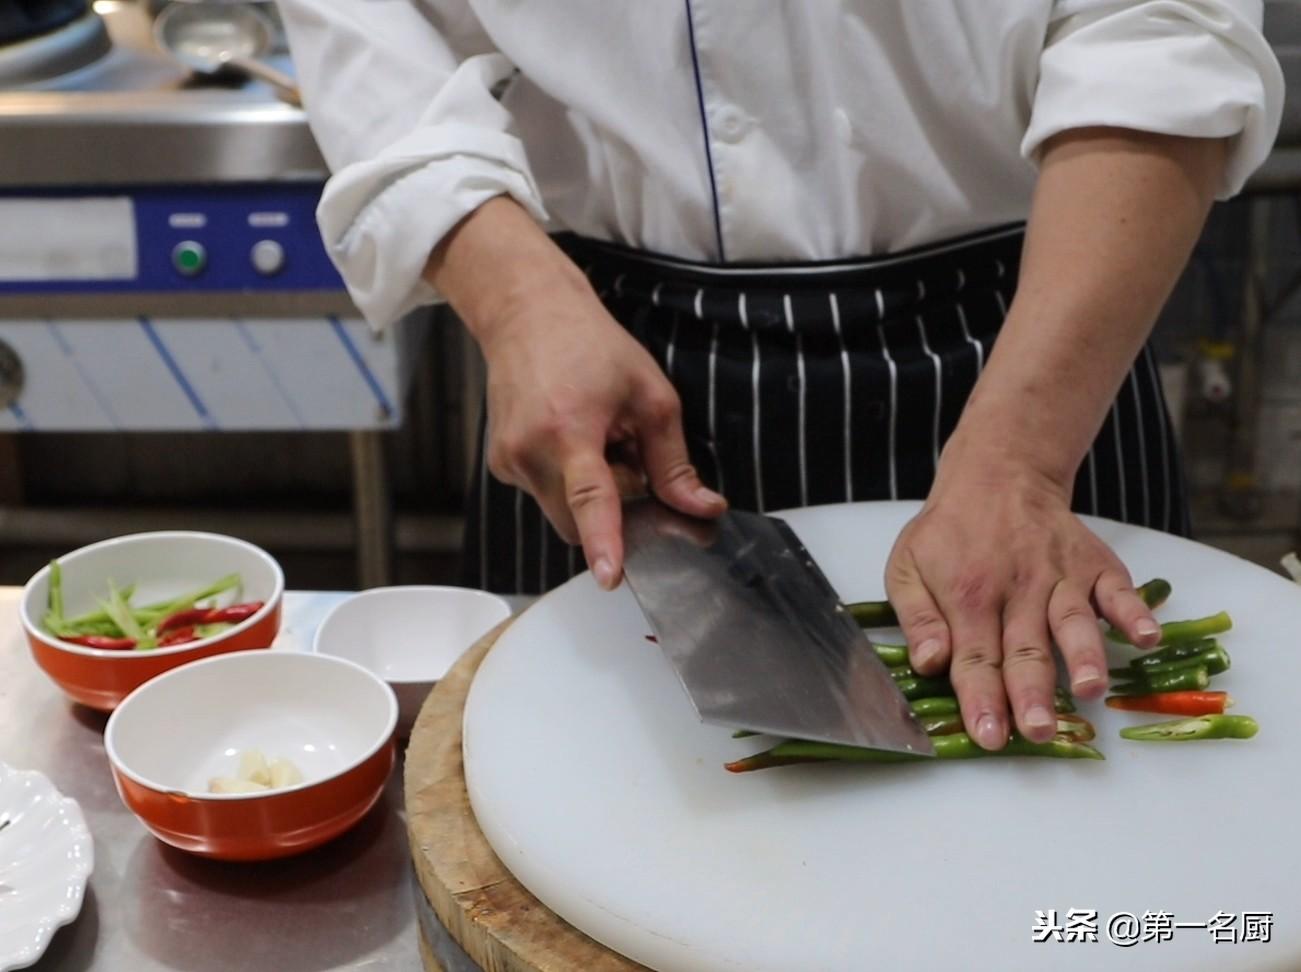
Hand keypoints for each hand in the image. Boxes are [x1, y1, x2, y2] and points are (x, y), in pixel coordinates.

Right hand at [479, 273, 724, 586]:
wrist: (527, 313)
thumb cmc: (590, 346)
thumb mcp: (651, 396)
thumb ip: (675, 462)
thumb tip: (701, 508)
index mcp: (571, 429)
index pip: (591, 499)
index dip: (604, 541)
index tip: (610, 575)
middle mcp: (530, 450)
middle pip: (579, 523)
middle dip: (612, 506)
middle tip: (625, 454)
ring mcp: (509, 461)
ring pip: (562, 512)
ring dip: (589, 491)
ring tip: (596, 438)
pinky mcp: (500, 464)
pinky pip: (544, 494)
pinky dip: (567, 480)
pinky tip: (572, 437)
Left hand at [884, 458, 1160, 749]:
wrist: (998, 475)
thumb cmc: (948, 532)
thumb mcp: (907, 567)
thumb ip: (917, 619)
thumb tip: (929, 662)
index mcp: (967, 597)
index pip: (974, 659)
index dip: (982, 700)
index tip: (989, 735)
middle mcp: (1017, 590)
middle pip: (1025, 650)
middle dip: (1031, 694)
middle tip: (1035, 731)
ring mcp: (1060, 577)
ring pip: (1073, 623)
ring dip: (1083, 656)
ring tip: (1090, 689)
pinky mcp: (1095, 565)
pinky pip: (1119, 590)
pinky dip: (1136, 613)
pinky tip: (1146, 638)